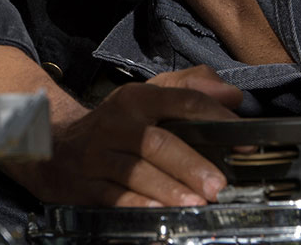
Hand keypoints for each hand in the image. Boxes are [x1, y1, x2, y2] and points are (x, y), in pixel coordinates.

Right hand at [6, 66, 243, 207]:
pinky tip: (159, 213)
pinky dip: (138, 205)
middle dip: (191, 165)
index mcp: (138, 97)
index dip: (216, 119)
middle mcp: (118, 123)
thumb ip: (192, 87)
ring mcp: (98, 154)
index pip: (183, 102)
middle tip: (218, 185)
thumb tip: (233, 95)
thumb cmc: (116, 122)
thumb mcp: (148, 95)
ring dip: (169, 189)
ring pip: (137, 172)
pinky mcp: (84, 183)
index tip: (244, 141)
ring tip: (197, 203)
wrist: (56, 145)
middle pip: (159, 143)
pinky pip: (114, 196)